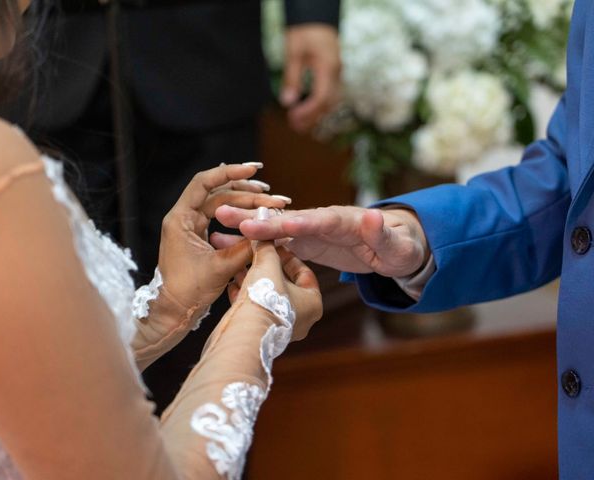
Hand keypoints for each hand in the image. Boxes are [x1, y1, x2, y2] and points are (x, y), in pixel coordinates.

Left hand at [158, 164, 290, 313]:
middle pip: (218, 193)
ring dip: (246, 204)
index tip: (254, 170)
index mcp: (180, 219)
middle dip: (246, 192)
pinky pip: (221, 219)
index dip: (230, 173)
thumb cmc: (187, 292)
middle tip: (271, 195)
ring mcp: (191, 227)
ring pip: (222, 205)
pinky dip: (240, 218)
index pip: (204, 183)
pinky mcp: (199, 237)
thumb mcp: (220, 268)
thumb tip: (269, 230)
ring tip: (271, 205)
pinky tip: (258, 218)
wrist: (172, 313)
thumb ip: (245, 247)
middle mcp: (184, 218)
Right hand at [215, 205, 429, 277]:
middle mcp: (323, 221)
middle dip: (260, 218)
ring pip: (276, 228)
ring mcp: (311, 231)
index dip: (298, 221)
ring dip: (248, 226)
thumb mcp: (397, 246)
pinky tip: (230, 243)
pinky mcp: (304, 241)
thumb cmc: (398, 246)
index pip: (320, 220)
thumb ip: (383, 235)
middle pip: (289, 218)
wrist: (391, 246)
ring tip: (217, 223)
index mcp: (345, 221)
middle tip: (227, 213)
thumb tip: (374, 216)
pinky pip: (276, 242)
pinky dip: (255, 242)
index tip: (276, 223)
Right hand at [229, 242, 321, 341]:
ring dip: (255, 280)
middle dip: (268, 268)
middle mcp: (302, 319)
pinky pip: (256, 310)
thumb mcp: (267, 264)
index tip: (273, 246)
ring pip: (269, 297)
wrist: (244, 334)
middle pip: (285, 284)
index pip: (304, 272)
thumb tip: (261, 235)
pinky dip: (246, 296)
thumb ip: (266, 247)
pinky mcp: (262, 334)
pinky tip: (233, 284)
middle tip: (256, 255)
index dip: (287, 256)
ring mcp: (281, 329)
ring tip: (240, 266)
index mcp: (313, 303)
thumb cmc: (264, 300)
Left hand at [280, 24, 340, 132]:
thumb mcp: (293, 53)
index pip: (321, 98)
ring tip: (300, 124)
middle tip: (294, 127)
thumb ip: (292, 78)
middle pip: (328, 104)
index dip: (307, 112)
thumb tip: (287, 102)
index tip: (292, 117)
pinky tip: (308, 111)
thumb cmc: (304, 32)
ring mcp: (337, 73)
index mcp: (327, 67)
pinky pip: (331, 95)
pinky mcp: (334, 73)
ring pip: (332, 101)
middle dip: (312, 118)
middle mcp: (336, 73)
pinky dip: (320, 106)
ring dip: (317, 114)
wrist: (316, 16)